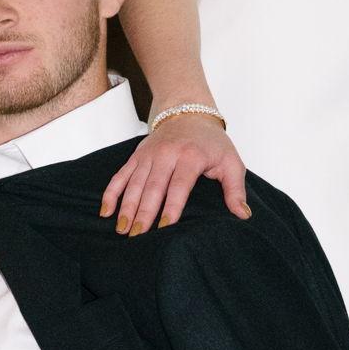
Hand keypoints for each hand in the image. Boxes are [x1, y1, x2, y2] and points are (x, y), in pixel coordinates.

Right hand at [100, 113, 250, 233]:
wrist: (189, 113)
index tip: (165, 228)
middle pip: (153, 187)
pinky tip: (106, 212)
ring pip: (134, 183)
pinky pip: (121, 175)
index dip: (171, 207)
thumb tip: (242, 215)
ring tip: (121, 229)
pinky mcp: (137, 156)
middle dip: (143, 212)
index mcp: (191, 156)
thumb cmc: (212, 142)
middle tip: (137, 236)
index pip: (179, 185)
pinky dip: (111, 193)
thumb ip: (236, 189)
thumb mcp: (231, 162)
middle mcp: (167, 154)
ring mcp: (149, 155)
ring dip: (126, 207)